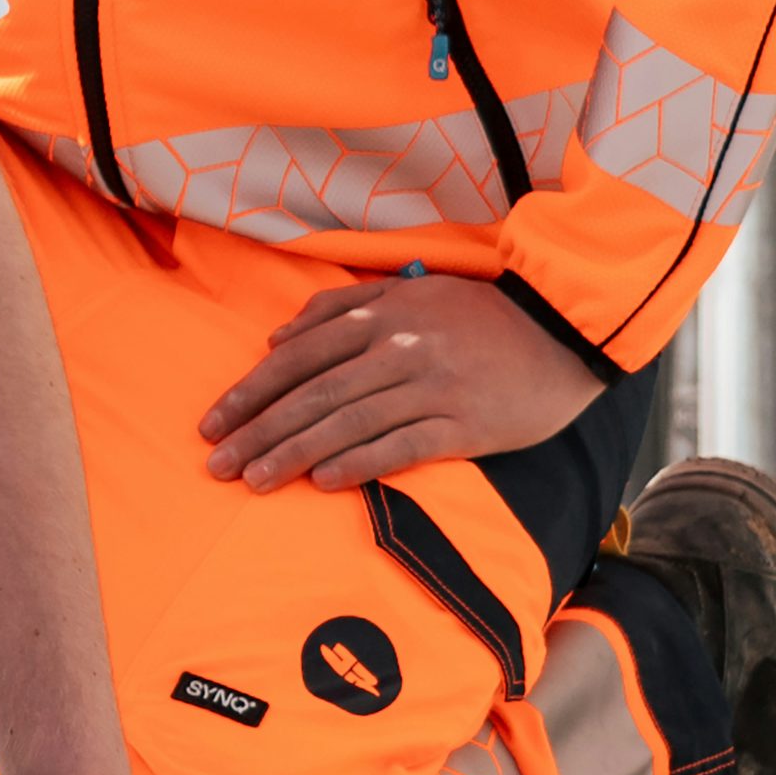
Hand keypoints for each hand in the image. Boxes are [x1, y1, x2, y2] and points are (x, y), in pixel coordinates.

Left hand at [198, 270, 597, 496]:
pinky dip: (360, 464)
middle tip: (217, 464)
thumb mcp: (410, 291)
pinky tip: (324, 482)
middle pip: (313, 395)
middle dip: (259, 431)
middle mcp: (399, 348)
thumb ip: (341, 307)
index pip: (299, 357)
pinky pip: (402, 446)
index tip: (213, 422)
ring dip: (295, 454)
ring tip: (255, 481)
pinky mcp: (464, 424)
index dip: (251, 392)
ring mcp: (432, 386)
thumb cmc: (477, 316)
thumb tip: (275, 336)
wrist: (562, 333)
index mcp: (382, 313)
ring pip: (348, 423)